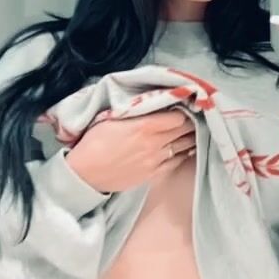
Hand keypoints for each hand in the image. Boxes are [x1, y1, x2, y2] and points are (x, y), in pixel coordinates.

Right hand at [65, 109, 195, 193]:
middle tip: (194, 116)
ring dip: (190, 137)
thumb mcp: (112, 118)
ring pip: (184, 146)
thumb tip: (152, 104)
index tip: (183, 105)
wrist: (85, 173)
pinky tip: (187, 148)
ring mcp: (156, 160)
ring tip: (193, 130)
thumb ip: (136, 111)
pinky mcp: (153, 174)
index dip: (182, 110)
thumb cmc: (94, 142)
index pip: (178, 117)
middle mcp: (154, 143)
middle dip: (191, 122)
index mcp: (144, 126)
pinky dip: (184, 154)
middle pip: (184, 131)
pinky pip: (177, 162)